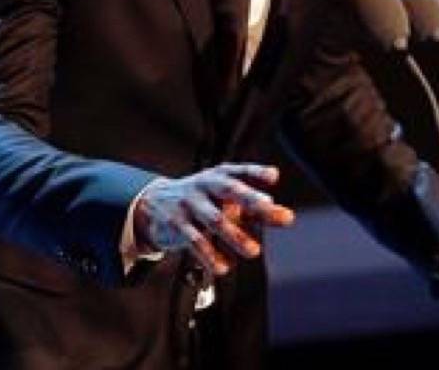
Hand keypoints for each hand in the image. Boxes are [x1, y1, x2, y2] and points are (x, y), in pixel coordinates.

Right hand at [133, 163, 294, 275]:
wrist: (154, 201)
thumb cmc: (203, 198)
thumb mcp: (225, 197)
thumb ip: (255, 207)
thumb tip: (285, 217)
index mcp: (220, 175)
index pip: (241, 170)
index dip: (257, 172)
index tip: (274, 177)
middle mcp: (205, 184)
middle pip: (229, 189)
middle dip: (250, 198)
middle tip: (268, 207)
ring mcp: (190, 203)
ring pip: (215, 220)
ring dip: (235, 236)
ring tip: (254, 251)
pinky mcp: (177, 224)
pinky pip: (195, 240)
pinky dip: (210, 255)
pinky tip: (223, 268)